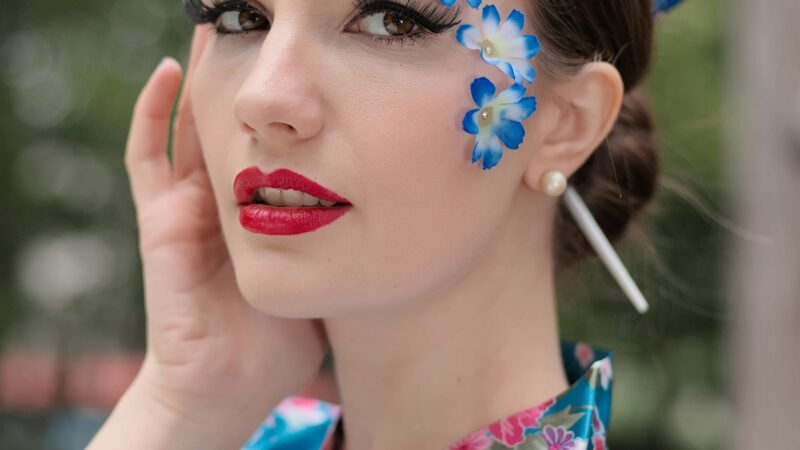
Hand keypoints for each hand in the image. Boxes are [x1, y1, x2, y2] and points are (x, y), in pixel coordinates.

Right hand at [119, 26, 328, 433]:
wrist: (232, 382)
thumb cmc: (283, 336)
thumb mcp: (327, 269)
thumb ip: (350, 234)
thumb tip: (406, 199)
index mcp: (259, 208)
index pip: (272, 142)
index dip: (285, 106)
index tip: (312, 68)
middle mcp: (222, 199)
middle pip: (231, 122)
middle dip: (245, 77)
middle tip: (262, 31)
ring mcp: (187, 205)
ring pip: (189, 124)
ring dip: (199, 75)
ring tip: (218, 25)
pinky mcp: (159, 219)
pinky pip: (146, 157)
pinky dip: (152, 113)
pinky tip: (169, 69)